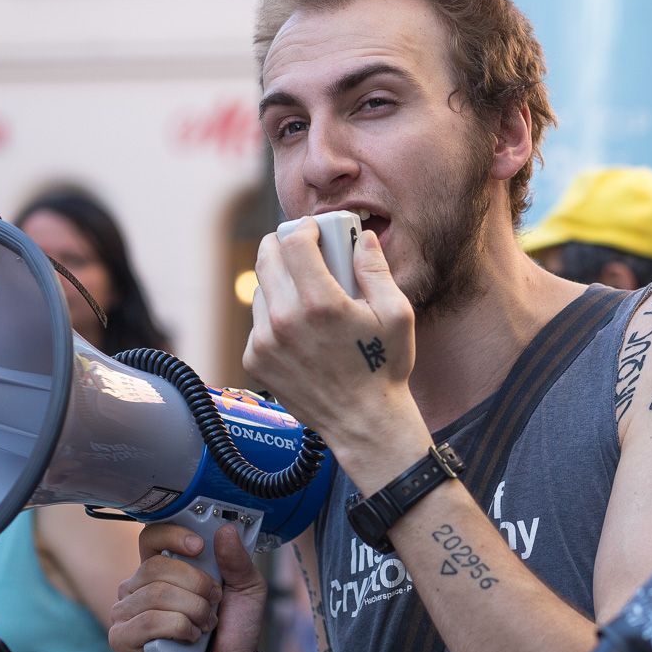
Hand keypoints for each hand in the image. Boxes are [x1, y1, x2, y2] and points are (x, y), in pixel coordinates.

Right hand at [109, 521, 264, 651]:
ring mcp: (125, 613)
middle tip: (215, 604)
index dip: (172, 535)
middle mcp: (138, 587)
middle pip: (157, 567)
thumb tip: (224, 530)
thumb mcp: (248, 592)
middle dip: (197, 585)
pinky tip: (190, 639)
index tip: (199, 547)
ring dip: (194, 611)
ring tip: (206, 625)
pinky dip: (180, 628)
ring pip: (157, 594)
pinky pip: (148, 621)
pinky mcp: (121, 639)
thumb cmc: (231, 634)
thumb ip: (238, 562)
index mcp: (164, 569)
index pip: (151, 536)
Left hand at [245, 226, 428, 475]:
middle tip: (300, 248)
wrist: (363, 422)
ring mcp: (264, 342)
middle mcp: (285, 321)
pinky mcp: (254, 360)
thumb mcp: (397, 314)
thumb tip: (363, 238)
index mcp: (321, 304)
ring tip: (304, 292)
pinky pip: (257, 322)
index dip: (304, 229)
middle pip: (267, 259)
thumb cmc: (383, 367)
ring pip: (260, 289)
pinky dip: (273, 315)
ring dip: (279, 281)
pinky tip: (299, 327)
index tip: (313, 230)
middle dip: (283, 245)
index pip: (294, 244)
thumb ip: (376, 270)